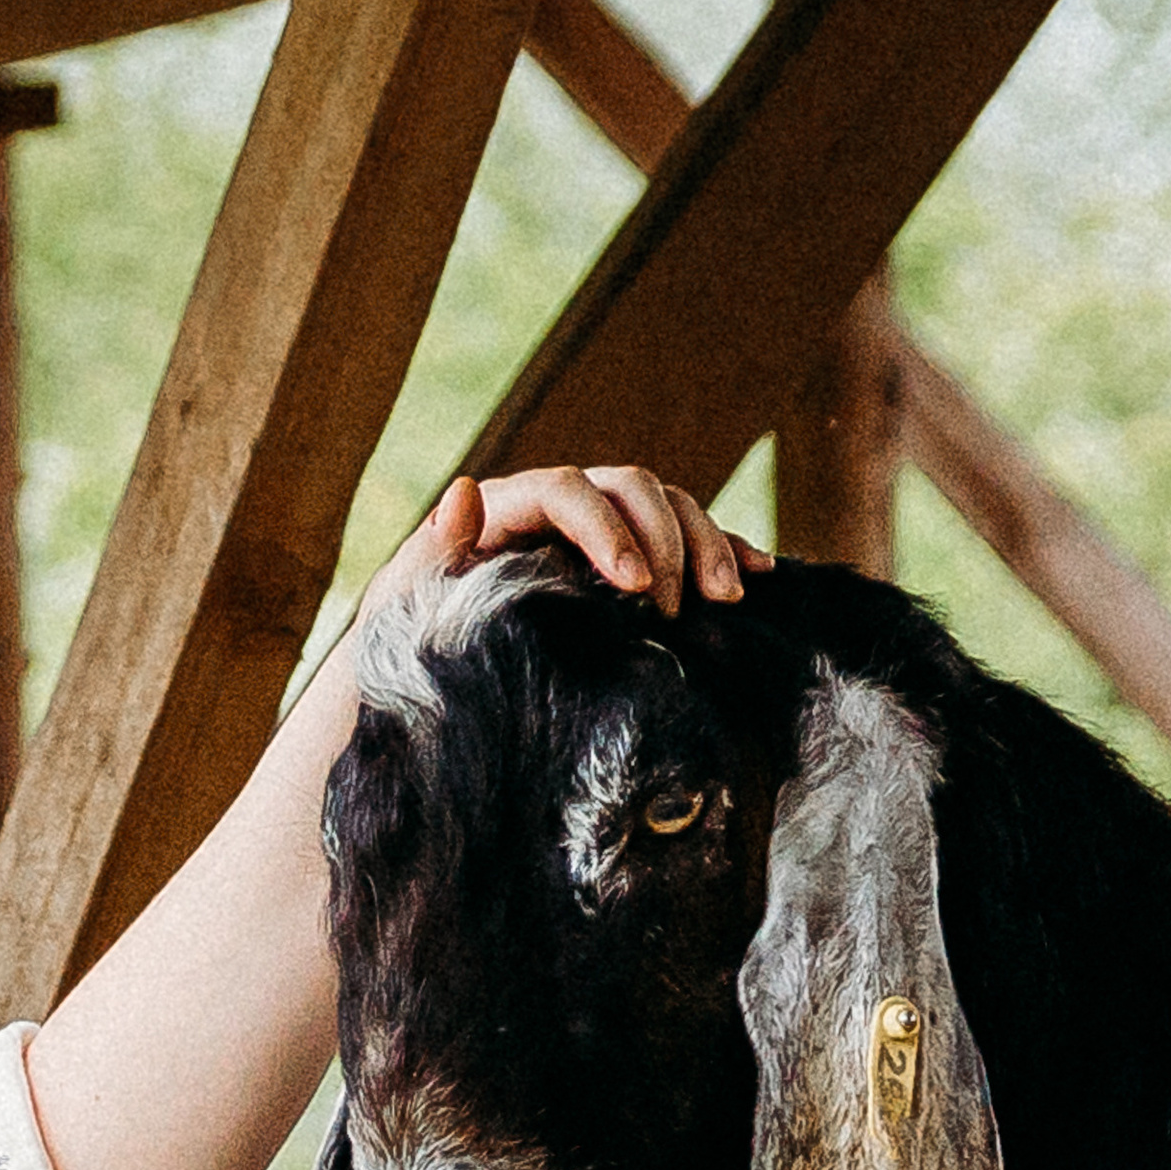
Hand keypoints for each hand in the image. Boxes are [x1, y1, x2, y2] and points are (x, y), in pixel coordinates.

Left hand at [366, 466, 769, 624]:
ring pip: (670, 507)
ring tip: (726, 599)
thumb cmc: (418, 643)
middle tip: (674, 609)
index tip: (635, 586)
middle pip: (632, 488)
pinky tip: (759, 575)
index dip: (608, 529)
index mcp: (509, 506)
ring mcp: (604, 535)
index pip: (569, 491)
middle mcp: (564, 509)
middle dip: (667, 539)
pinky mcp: (634, 568)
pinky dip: (726, 552)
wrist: (438, 680)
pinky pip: (690, 544)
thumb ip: (433, 549)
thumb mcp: (411, 601)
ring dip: (707, 544)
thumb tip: (465, 489)